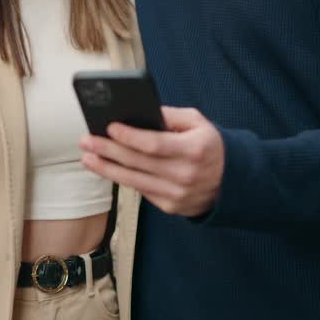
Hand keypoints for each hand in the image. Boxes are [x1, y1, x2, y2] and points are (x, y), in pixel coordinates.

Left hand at [79, 106, 223, 216]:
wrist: (232, 182)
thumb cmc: (209, 146)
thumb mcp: (198, 123)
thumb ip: (171, 115)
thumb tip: (140, 112)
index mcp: (194, 150)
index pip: (154, 144)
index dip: (129, 136)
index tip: (109, 127)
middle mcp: (185, 175)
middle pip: (138, 163)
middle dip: (108, 151)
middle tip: (86, 141)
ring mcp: (177, 195)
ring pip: (134, 181)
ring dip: (106, 169)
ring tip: (87, 157)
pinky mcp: (171, 207)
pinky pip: (141, 191)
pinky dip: (123, 179)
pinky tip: (107, 168)